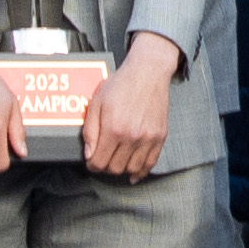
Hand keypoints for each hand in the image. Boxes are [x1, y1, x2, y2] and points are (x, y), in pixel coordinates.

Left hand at [84, 34, 180, 176]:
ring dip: (121, 170)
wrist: (148, 72)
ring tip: (116, 163)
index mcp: (113, 128)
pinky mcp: (160, 137)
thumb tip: (89, 154)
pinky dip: (141, 172)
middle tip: (102, 160)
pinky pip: (151, 163)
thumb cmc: (120, 84)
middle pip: (115, 168)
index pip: (99, 162)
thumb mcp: (96, 103)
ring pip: (132, 169)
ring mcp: (148, 138)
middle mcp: (132, 136)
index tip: (91, 162)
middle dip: (105, 168)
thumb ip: (90, 130)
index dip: (92, 165)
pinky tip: (134, 174)